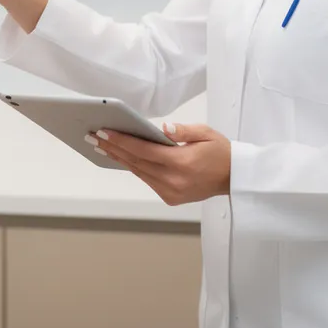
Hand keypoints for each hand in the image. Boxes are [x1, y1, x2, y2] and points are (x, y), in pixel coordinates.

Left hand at [88, 123, 231, 205]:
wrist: (234, 177)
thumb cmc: (220, 151)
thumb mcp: (205, 133)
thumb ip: (182, 130)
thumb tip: (162, 129)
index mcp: (182, 163)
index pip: (144, 150)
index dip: (122, 141)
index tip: (104, 132)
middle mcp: (174, 180)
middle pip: (136, 162)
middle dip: (113, 148)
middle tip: (93, 137)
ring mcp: (171, 192)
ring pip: (139, 172)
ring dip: (120, 158)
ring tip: (102, 146)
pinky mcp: (171, 198)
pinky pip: (147, 180)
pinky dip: (135, 168)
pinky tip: (122, 157)